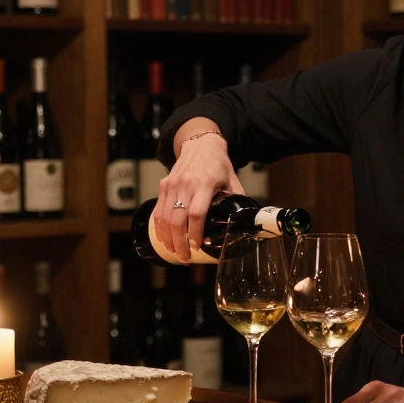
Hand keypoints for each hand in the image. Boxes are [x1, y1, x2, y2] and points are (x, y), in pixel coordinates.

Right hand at [152, 134, 244, 262]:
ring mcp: (172, 184)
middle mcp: (186, 184)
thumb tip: (245, 224)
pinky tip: (165, 239)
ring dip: (168, 239)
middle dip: (180, 243)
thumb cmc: (219, 165)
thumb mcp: (232, 181)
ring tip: (175, 253)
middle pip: (178, 220)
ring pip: (165, 218)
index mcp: (206, 183)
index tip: (197, 246)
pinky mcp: (164, 185)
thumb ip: (237, 202)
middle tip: (185, 258)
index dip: (195, 233)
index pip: (196, 213)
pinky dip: (160, 228)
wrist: (201, 144)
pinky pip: (158, 211)